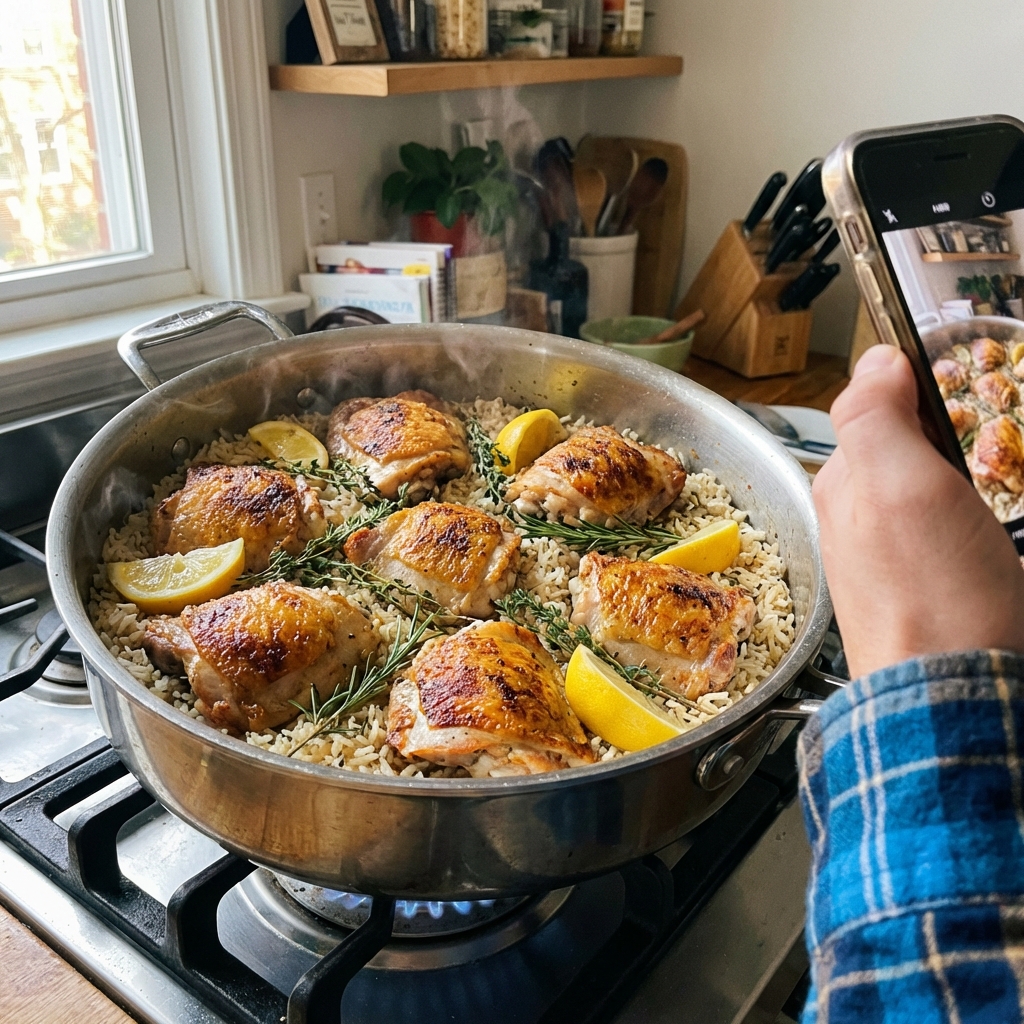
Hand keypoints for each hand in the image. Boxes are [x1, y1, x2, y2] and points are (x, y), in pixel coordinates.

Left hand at [812, 344, 1023, 678]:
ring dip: (968, 484)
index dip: (924, 388)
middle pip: (912, 449)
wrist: (954, 697)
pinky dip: (975, 525)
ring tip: (989, 497)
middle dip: (953, 440)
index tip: (964, 390)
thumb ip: (875, 417)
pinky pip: (952, 536)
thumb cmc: (929, 595)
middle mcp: (859, 519)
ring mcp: (895, 557)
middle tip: (985, 457)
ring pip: (936, 492)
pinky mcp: (931, 589)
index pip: (878, 407)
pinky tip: (989, 543)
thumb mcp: (896, 484)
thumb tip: (877, 359)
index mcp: (844, 485)